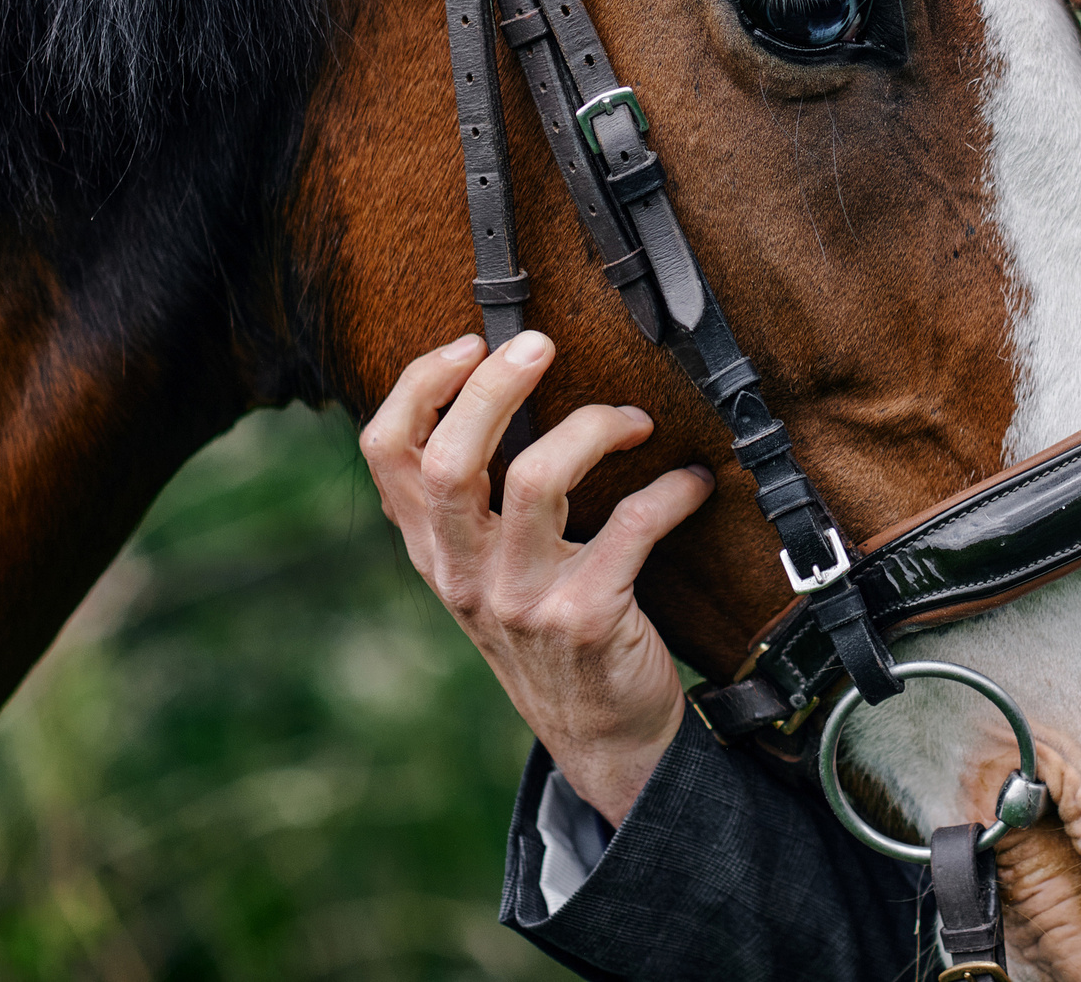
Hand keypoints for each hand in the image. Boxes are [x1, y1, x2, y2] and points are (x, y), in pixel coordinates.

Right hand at [359, 330, 714, 824]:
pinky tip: (692, 484)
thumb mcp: (488, 573)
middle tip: (542, 346)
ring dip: (592, 429)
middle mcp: (464, 574)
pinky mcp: (586, 618)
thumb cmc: (551, 629)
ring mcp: (521, 601)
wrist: (603, 737)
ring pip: (533, 481)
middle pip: (449, 459)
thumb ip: (475, 503)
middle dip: (494, 387)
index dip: (419, 387)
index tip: (469, 344)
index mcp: (435, 551)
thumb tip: (499, 386)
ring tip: (634, 421)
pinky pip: (632, 527)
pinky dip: (671, 491)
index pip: (388, 454)